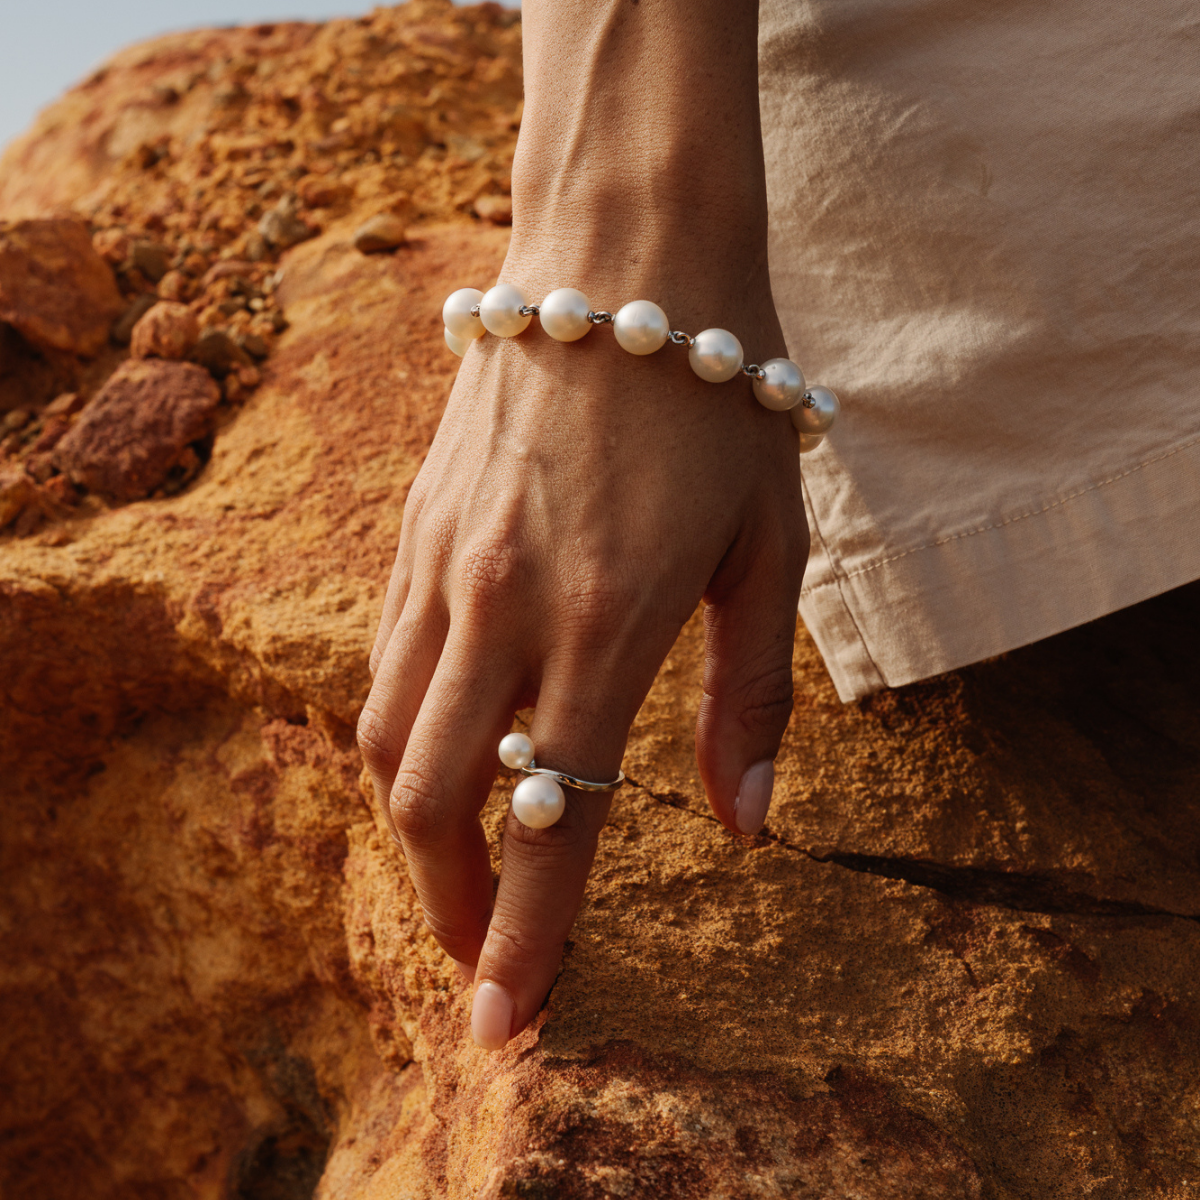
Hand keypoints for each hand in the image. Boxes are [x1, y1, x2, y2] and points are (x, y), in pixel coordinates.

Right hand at [358, 277, 807, 1048]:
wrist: (620, 261)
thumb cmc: (718, 402)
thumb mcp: (770, 549)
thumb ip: (751, 697)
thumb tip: (746, 824)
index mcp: (609, 619)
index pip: (551, 818)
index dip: (528, 939)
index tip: (506, 1025)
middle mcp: (505, 603)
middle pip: (436, 801)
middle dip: (454, 903)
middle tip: (484, 956)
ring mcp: (443, 564)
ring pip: (389, 740)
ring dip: (417, 830)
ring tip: (460, 870)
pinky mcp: (414, 532)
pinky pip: (383, 664)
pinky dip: (403, 737)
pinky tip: (445, 755)